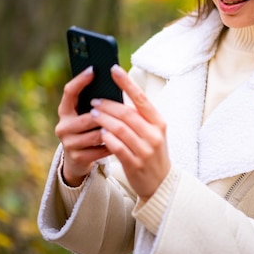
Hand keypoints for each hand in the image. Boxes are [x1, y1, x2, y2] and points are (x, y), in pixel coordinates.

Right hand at [56, 66, 110, 186]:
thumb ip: (95, 102)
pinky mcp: (77, 158)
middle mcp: (63, 126)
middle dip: (106, 115)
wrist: (78, 159)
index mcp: (64, 111)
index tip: (93, 69)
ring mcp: (68, 143)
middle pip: (88, 117)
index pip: (69, 92)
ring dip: (111, 131)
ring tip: (125, 128)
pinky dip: (113, 145)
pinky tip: (122, 142)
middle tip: (122, 111)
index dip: (80, 80)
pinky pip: (100, 149)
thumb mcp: (87, 114)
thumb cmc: (89, 129)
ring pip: (95, 135)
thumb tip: (114, 80)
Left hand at [89, 65, 170, 199]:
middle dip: (108, 105)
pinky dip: (106, 138)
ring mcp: (145, 150)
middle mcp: (154, 134)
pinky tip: (99, 133)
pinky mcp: (135, 164)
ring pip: (119, 129)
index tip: (114, 69)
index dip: (127, 82)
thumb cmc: (152, 153)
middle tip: (94, 100)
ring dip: (103, 119)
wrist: (161, 183)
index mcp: (159, 122)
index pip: (141, 98)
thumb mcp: (152, 132)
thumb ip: (140, 116)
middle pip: (127, 113)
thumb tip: (120, 95)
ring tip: (93, 114)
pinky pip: (117, 147)